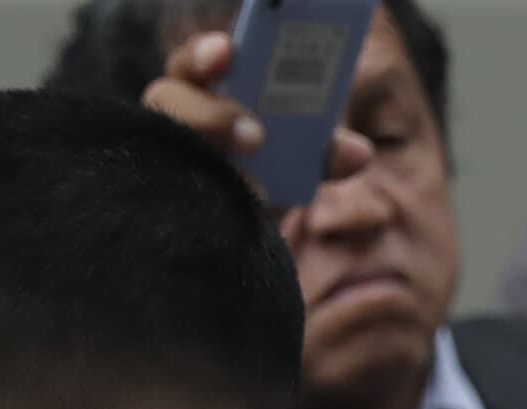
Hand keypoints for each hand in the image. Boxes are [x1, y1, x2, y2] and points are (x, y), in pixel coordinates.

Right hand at [144, 27, 372, 227]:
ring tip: (257, 184)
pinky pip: (174, 193)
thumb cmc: (269, 177)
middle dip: (209, 111)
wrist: (250, 239)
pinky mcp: (166, 197)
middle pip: (168, 96)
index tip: (228, 50)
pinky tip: (241, 207)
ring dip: (211, 159)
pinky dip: (209, 200)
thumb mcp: (302, 164)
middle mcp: (177, 118)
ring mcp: (167, 159)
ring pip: (167, 146)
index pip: (199, 60)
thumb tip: (359, 151)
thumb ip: (326, 154)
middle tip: (255, 135)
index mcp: (210, 90)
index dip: (207, 51)